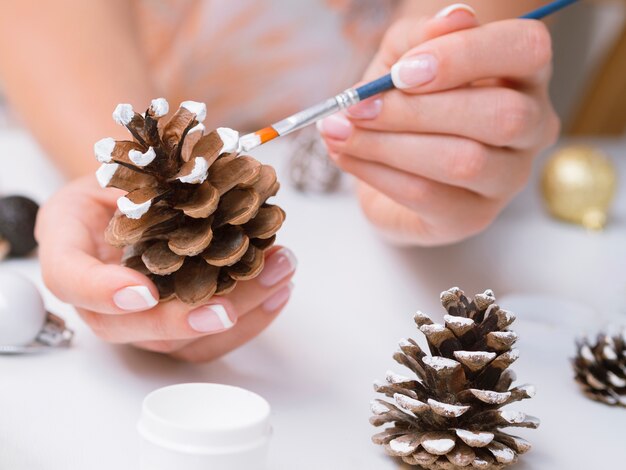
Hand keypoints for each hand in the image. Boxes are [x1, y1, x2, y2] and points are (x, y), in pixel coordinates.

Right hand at [35, 175, 295, 361]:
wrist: (130, 206)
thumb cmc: (122, 186)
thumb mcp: (120, 169)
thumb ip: (146, 178)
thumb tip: (206, 174)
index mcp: (70, 250)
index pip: (69, 280)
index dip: (103, 292)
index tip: (142, 292)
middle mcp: (97, 299)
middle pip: (130, 326)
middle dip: (183, 320)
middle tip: (226, 309)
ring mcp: (136, 321)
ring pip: (178, 341)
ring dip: (235, 315)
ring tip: (278, 277)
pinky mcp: (172, 330)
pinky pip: (208, 341)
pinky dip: (251, 318)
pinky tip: (280, 290)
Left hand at [318, 5, 559, 245]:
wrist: (390, 159)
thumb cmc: (406, 99)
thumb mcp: (403, 57)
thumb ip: (422, 38)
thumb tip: (455, 17)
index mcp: (524, 74)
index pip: (526, 50)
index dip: (464, 56)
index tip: (402, 71)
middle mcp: (531, 127)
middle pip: (499, 116)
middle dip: (416, 111)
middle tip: (357, 107)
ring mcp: (507, 178)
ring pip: (464, 161)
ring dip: (388, 145)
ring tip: (339, 132)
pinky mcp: (472, 217)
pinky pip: (428, 196)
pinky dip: (377, 173)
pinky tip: (346, 156)